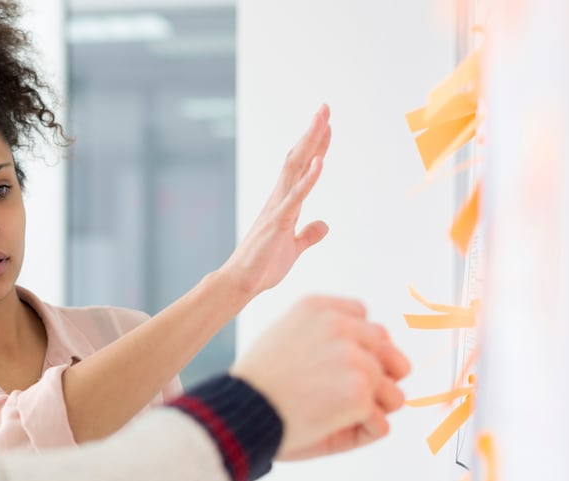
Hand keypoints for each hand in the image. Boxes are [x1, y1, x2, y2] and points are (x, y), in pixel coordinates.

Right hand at [220, 105, 332, 296]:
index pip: (303, 168)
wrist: (241, 283)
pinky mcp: (278, 222)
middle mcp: (279, 199)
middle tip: (325, 108)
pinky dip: (309, 179)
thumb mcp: (294, 248)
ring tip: (323, 121)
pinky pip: (296, 197)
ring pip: (296, 168)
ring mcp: (277, 208)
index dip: (317, 146)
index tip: (327, 125)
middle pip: (298, 158)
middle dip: (313, 133)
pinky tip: (320, 162)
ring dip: (311, 144)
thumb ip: (308, 234)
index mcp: (284, 204)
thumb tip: (324, 225)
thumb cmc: (263, 267)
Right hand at [232, 296, 410, 457]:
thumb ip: (321, 334)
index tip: (335, 370)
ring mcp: (353, 358)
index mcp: (318, 308)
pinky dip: (361, 434)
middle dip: (376, 378)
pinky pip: (381, 423)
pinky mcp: (359, 391)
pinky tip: (329, 428)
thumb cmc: (256, 387)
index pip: (364, 320)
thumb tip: (378, 347)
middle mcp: (340, 326)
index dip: (359, 349)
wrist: (237, 412)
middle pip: (387, 352)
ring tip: (333, 415)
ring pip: (393, 391)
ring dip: (370, 410)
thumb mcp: (281, 338)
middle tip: (343, 398)